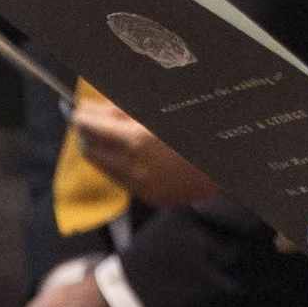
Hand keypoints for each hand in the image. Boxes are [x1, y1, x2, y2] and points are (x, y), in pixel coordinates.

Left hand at [73, 97, 217, 209]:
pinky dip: (120, 165)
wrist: (232, 162)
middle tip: (92, 119)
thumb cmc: (199, 127)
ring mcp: (142, 187)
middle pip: (90, 150)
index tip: (75, 107)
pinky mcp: (152, 198)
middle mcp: (135, 168)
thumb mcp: (161, 110)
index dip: (79, 115)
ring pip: (103, 168)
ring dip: (102, 149)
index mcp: (137, 140)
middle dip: (86, 133)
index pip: (89, 128)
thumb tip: (90, 108)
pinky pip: (124, 180)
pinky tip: (135, 153)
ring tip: (113, 134)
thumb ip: (122, 110)